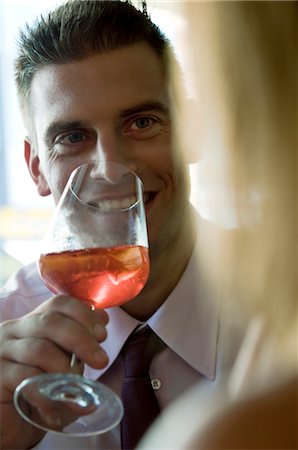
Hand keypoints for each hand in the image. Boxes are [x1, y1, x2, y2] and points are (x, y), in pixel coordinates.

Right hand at [0, 295, 108, 448]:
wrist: (8, 427)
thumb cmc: (40, 393)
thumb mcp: (63, 364)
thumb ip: (79, 343)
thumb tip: (103, 319)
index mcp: (33, 322)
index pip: (59, 304)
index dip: (84, 315)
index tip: (102, 335)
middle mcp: (14, 330)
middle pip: (51, 321)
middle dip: (82, 339)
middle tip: (101, 361)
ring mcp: (1, 351)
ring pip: (40, 349)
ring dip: (66, 371)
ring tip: (77, 392)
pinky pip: (25, 379)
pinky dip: (46, 396)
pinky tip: (55, 413)